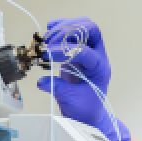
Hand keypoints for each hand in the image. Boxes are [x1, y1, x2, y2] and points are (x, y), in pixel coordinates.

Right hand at [35, 17, 129, 140]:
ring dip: (64, 27)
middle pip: (90, 30)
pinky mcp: (78, 49)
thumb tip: (42, 81)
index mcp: (99, 68)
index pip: (85, 51)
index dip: (65, 50)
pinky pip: (74, 31)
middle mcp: (97, 55)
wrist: (87, 112)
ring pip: (83, 26)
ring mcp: (89, 50)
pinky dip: (62, 27)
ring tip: (47, 37)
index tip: (47, 54)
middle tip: (49, 41)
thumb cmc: (84, 109)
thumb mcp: (71, 101)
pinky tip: (49, 30)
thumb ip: (58, 88)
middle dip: (68, 31)